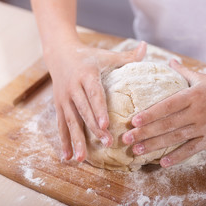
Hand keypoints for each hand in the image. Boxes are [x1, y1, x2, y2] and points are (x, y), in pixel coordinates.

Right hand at [46, 39, 145, 160]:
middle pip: (84, 111)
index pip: (94, 94)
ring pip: (70, 121)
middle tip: (106, 144)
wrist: (59, 53)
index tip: (105, 125)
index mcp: (87, 75)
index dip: (99, 110)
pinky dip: (64, 141)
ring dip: (76, 140)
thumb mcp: (106, 55)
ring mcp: (64, 98)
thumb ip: (127, 56)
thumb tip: (146, 46)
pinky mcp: (58, 105)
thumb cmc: (89, 56)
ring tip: (81, 159)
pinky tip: (67, 157)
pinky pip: (60, 125)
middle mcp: (73, 88)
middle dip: (93, 129)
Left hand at [122, 59, 205, 167]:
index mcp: (193, 95)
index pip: (167, 106)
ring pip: (176, 138)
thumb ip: (183, 71)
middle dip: (145, 133)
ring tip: (137, 151)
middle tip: (127, 140)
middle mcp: (197, 112)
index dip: (150, 114)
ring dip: (155, 146)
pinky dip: (177, 157)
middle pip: (167, 124)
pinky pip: (192, 149)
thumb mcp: (201, 77)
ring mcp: (204, 127)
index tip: (133, 121)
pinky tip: (162, 162)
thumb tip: (169, 60)